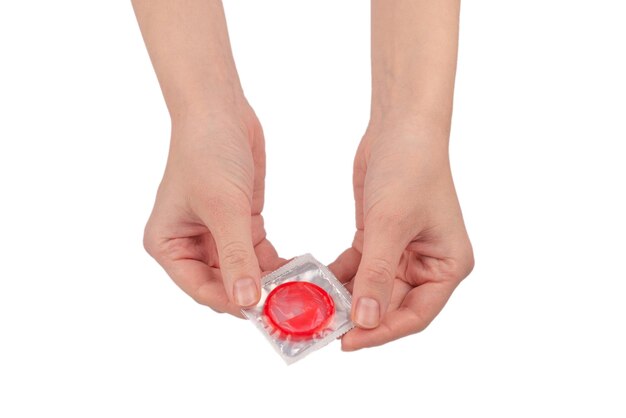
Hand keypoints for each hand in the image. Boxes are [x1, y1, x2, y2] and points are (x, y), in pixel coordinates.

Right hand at [143, 105, 283, 316]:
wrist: (220, 110)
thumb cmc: (207, 152)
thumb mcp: (223, 207)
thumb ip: (236, 256)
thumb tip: (246, 302)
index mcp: (167, 245)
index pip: (200, 288)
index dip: (232, 303)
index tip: (264, 314)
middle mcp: (188, 245)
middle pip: (222, 285)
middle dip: (252, 296)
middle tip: (287, 309)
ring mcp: (215, 236)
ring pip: (243, 273)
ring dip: (268, 283)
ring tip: (298, 295)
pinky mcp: (238, 224)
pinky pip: (257, 255)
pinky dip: (275, 264)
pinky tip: (298, 272)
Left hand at [330, 123, 473, 349]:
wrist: (400, 126)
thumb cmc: (411, 168)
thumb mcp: (390, 224)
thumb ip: (377, 275)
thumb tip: (366, 321)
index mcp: (448, 266)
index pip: (415, 314)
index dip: (382, 332)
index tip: (348, 342)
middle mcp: (429, 264)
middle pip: (391, 305)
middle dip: (358, 316)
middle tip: (323, 328)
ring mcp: (403, 252)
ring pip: (372, 289)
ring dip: (345, 298)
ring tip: (315, 309)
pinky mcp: (381, 239)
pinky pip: (360, 268)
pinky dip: (340, 276)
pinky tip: (316, 283)